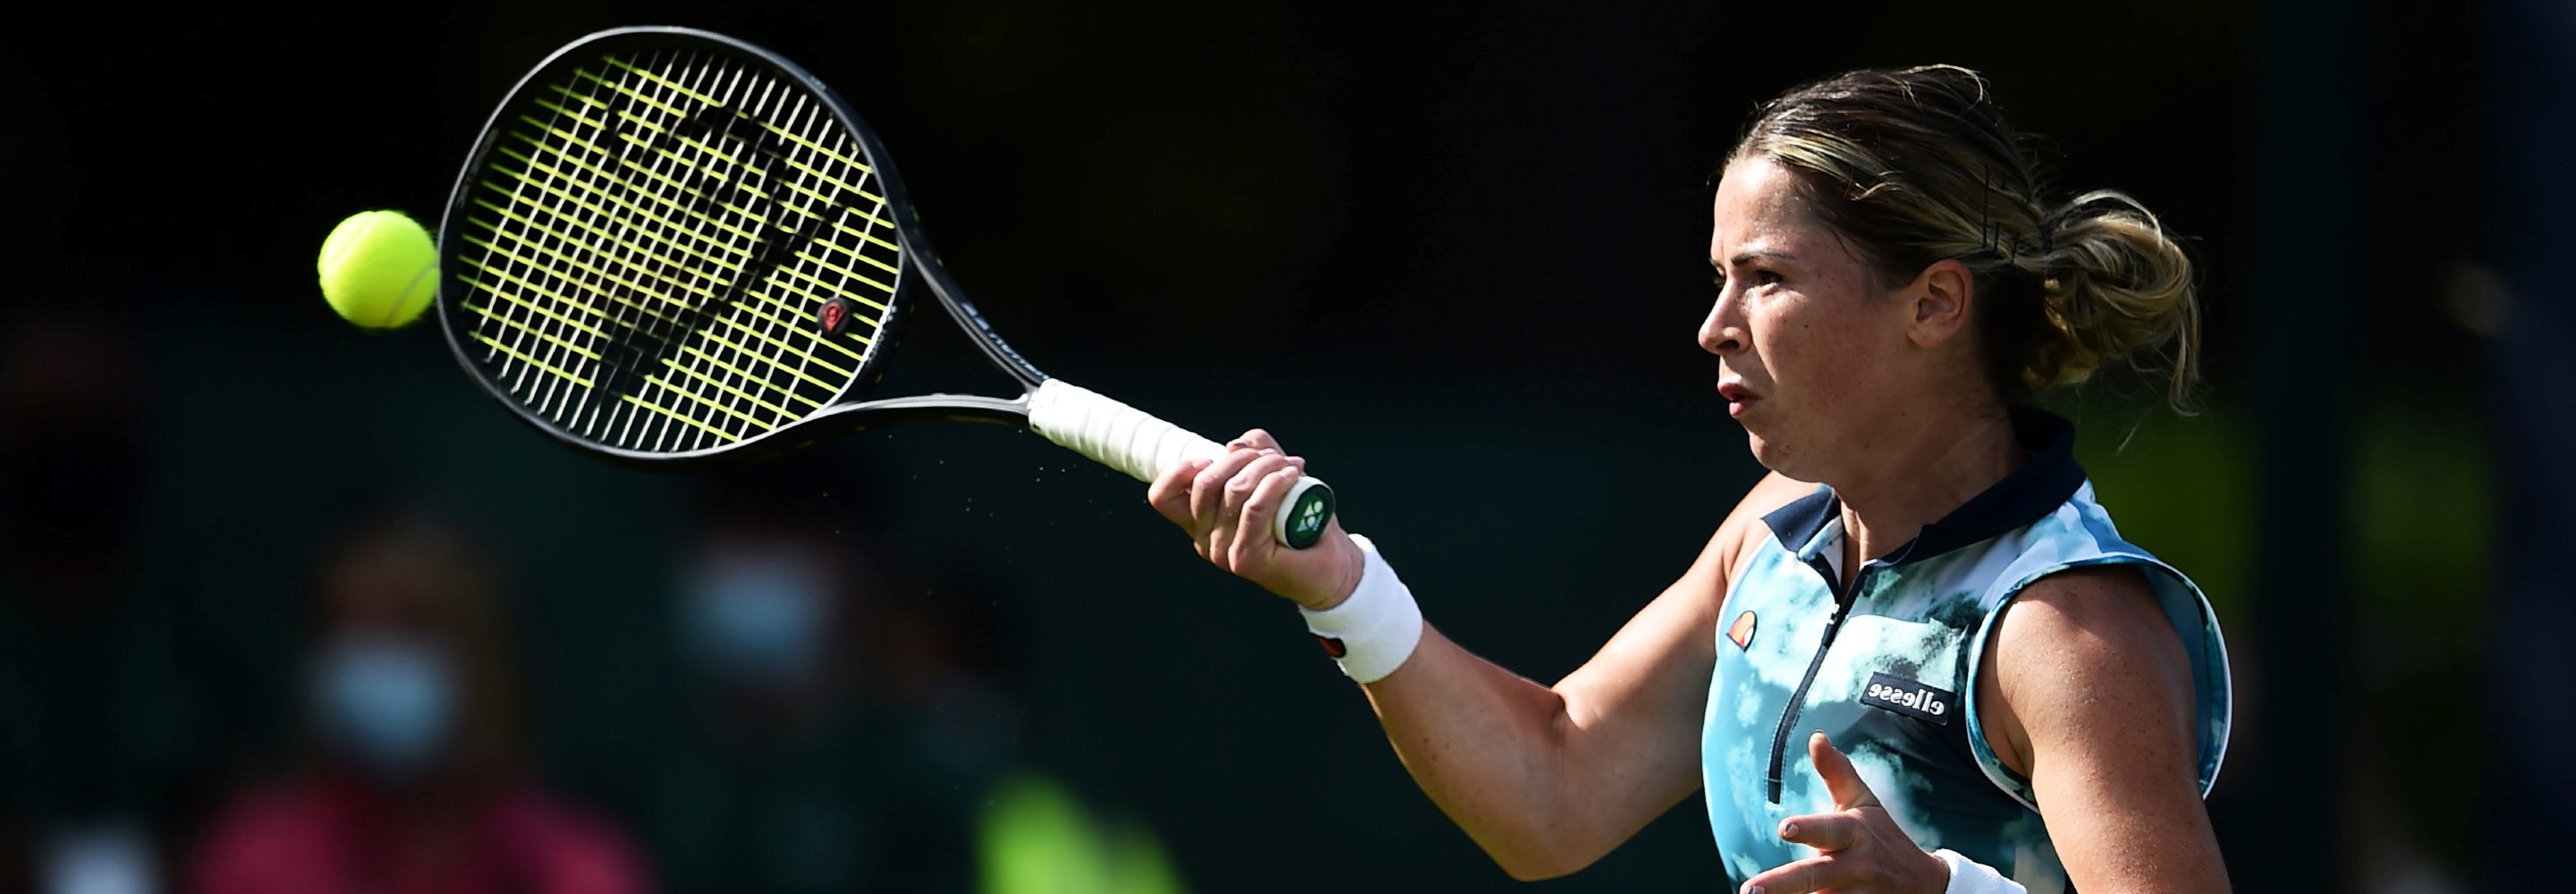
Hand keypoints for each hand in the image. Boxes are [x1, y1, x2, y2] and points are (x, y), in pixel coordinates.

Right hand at [1146, 428, 1364, 610]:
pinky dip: (1275, 484)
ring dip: (1266, 467)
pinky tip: (1292, 475)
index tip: (1209, 458)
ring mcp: (1224, 552)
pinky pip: (1255, 509)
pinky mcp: (1246, 559)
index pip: (1163, 496)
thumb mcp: (1272, 476)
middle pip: (1203, 484)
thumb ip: (1254, 454)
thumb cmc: (1300, 520)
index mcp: (1201, 521)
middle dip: (1240, 458)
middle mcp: (1206, 540)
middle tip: (1272, 458)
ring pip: (1234, 491)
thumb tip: (1236, 444)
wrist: (1331, 561)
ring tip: (1290, 466)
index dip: (1178, 471)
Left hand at [1742, 732, 1948, 893]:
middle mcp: (1855, 867)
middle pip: (1815, 877)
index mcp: (1853, 833)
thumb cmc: (1884, 837)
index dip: (1807, 829)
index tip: (1783, 828)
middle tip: (1750, 890)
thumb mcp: (1865, 803)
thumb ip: (1837, 772)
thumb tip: (1815, 736)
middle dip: (1782, 885)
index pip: (1828, 830)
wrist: (1926, 885)